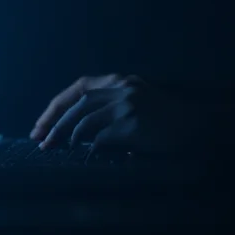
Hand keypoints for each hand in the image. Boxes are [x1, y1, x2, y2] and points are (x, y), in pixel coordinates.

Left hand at [29, 74, 195, 153]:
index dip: (57, 105)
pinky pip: (101, 137)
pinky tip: (85, 154)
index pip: (80, 86)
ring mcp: (128, 105)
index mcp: (121, 80)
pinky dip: (90, 147)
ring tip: (56, 148)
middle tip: (40, 139)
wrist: (194, 125)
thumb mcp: (138, 100)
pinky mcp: (133, 124)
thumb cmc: (165, 118)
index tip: (41, 123)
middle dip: (54, 121)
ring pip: (85, 119)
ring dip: (66, 135)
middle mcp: (123, 88)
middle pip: (78, 102)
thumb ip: (112, 104)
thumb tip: (78, 127)